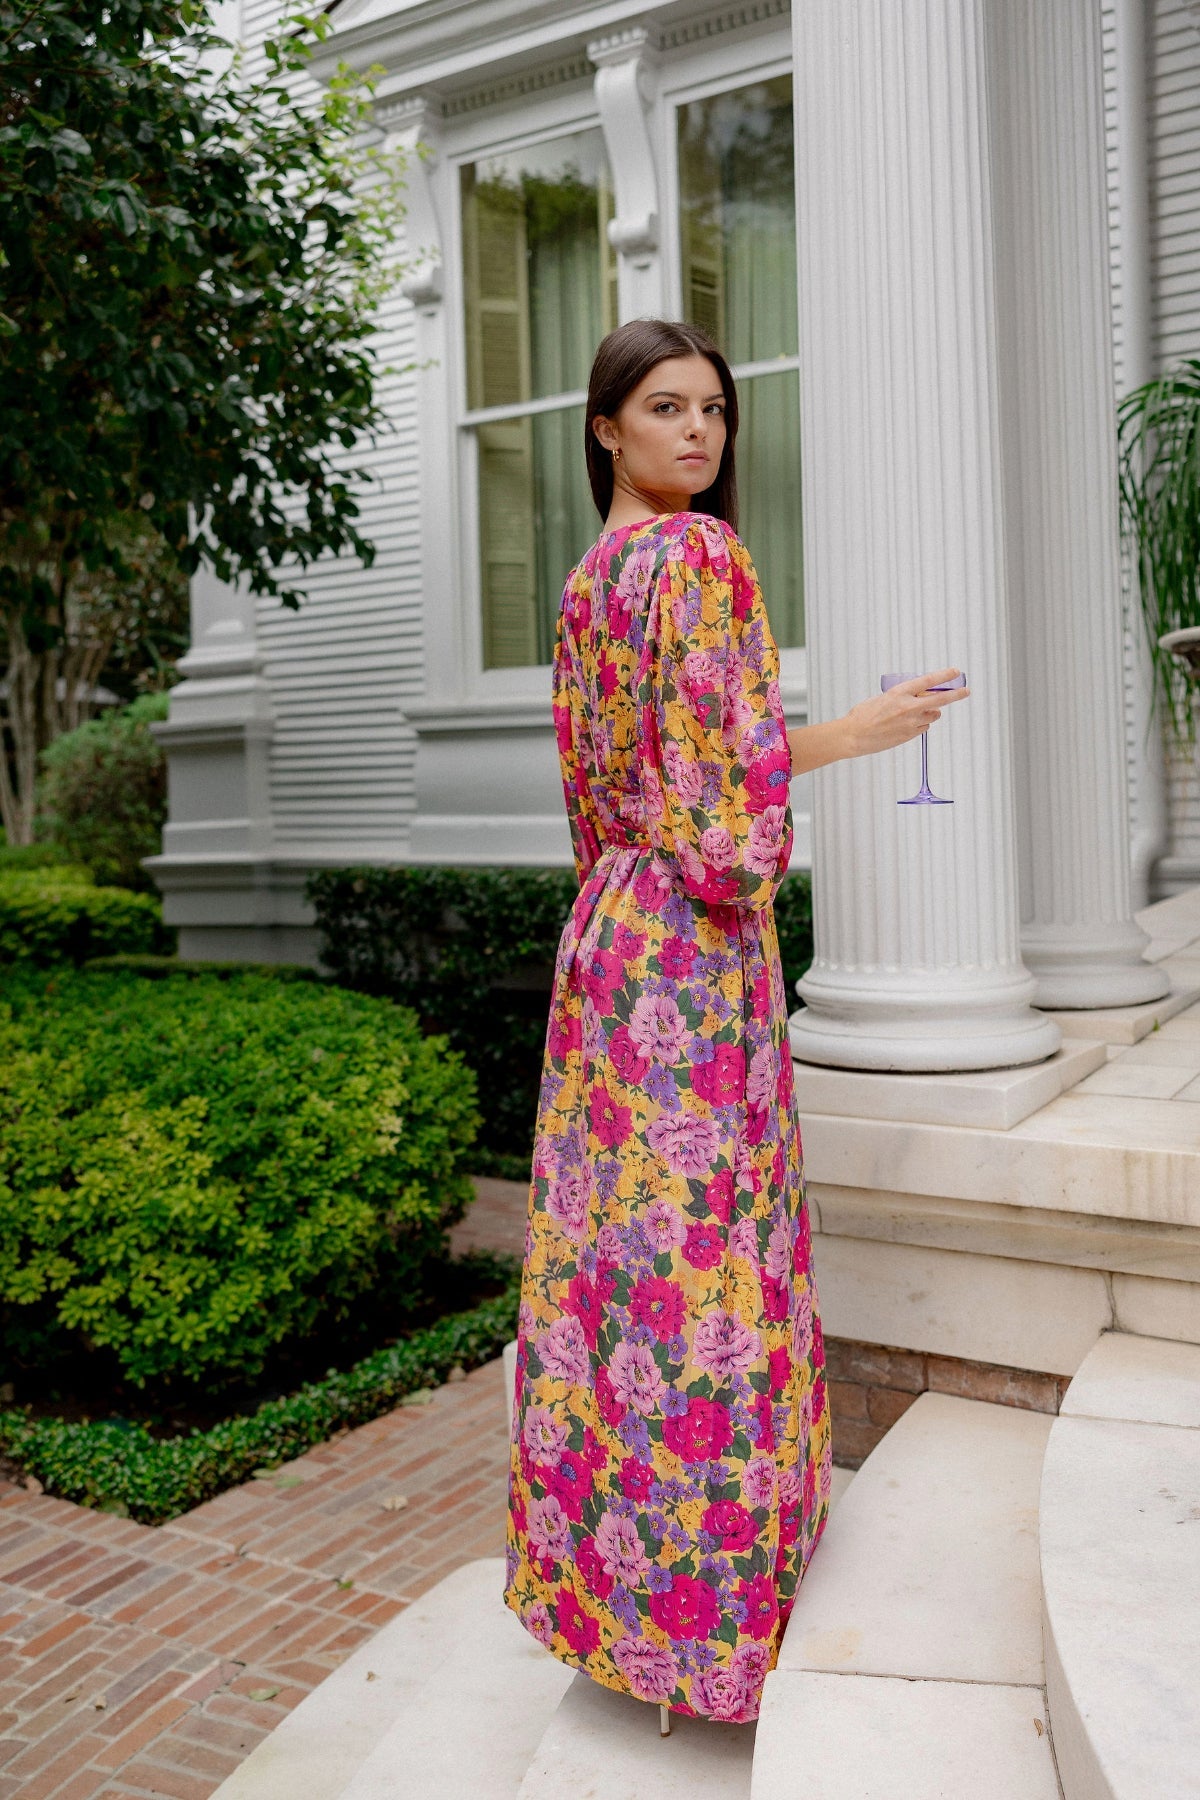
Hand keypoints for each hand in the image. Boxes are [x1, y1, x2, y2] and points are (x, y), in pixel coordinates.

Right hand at [840, 667, 969, 759]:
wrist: (853, 736)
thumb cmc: (863, 716)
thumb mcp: (883, 698)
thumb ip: (902, 696)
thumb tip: (917, 696)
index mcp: (899, 693)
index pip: (928, 681)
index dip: (944, 676)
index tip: (955, 672)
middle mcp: (908, 707)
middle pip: (940, 699)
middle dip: (956, 694)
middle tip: (965, 691)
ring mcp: (910, 723)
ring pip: (933, 715)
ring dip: (931, 712)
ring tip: (918, 712)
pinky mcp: (909, 736)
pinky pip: (923, 728)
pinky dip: (920, 725)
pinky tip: (906, 724)